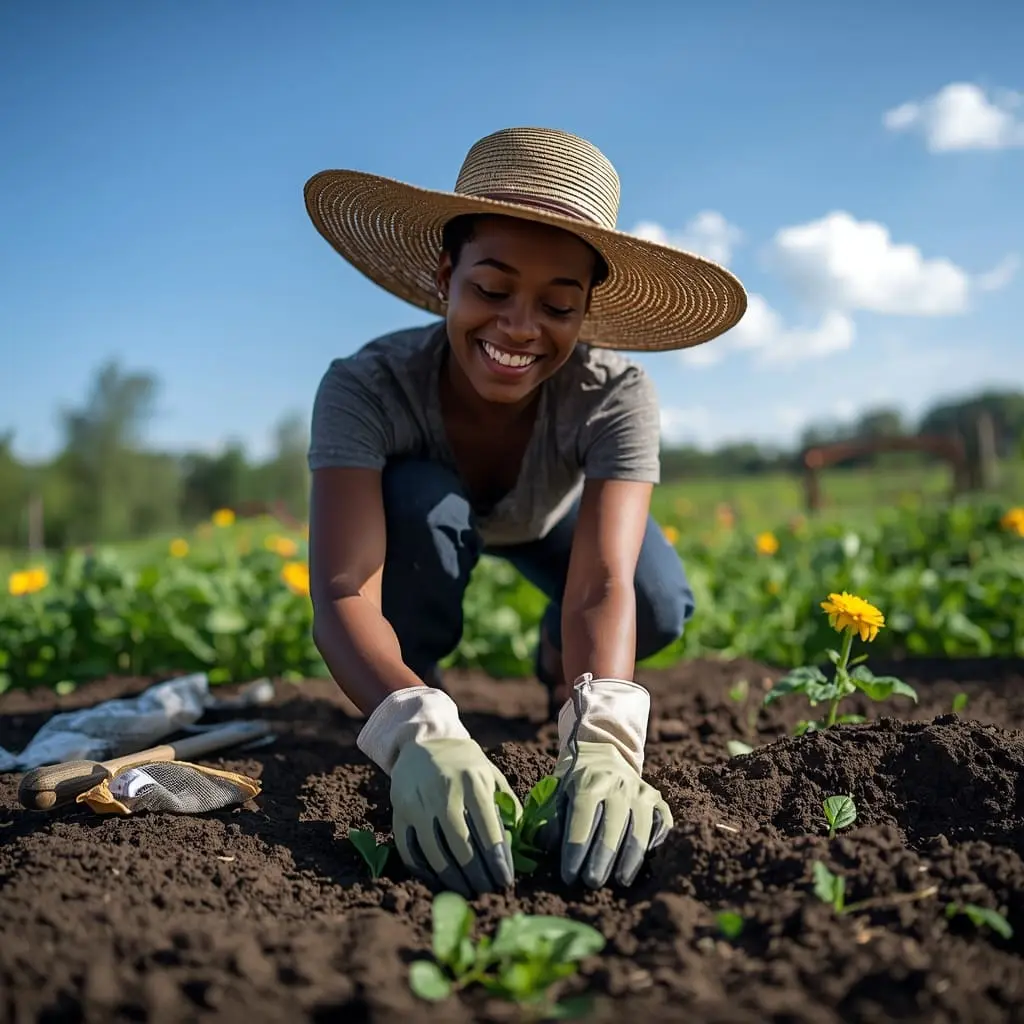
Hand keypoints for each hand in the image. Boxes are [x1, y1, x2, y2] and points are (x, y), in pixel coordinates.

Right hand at [357, 687, 518, 896]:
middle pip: (462, 846)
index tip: (505, 882)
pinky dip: (423, 870)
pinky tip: (438, 880)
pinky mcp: (399, 811)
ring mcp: (418, 802)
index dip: (497, 860)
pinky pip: (409, 849)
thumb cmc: (464, 764)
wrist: (422, 743)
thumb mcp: (490, 773)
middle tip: (487, 892)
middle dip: (477, 875)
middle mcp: (444, 791)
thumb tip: (520, 837)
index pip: (488, 829)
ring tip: (466, 891)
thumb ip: (507, 802)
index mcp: (473, 781)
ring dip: (452, 879)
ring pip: (435, 852)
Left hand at [543, 674, 671, 887]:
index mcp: (588, 781)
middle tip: (591, 883)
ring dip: (630, 858)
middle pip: (612, 828)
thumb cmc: (575, 779)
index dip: (575, 850)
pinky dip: (655, 842)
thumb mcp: (557, 790)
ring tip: (620, 880)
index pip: (583, 820)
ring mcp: (641, 791)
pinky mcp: (657, 798)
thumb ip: (552, 817)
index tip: (568, 876)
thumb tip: (546, 845)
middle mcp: (618, 784)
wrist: (602, 752)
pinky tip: (645, 859)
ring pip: (640, 830)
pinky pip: (662, 822)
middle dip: (601, 859)